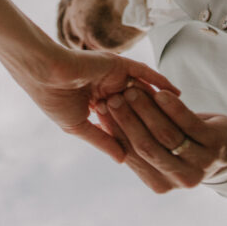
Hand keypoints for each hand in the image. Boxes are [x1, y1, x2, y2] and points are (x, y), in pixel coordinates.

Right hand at [19, 48, 178, 160]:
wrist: (44, 74)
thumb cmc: (54, 100)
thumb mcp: (78, 126)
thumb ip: (102, 140)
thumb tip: (123, 161)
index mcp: (93, 102)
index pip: (120, 120)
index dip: (133, 133)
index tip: (151, 149)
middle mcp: (106, 88)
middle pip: (135, 105)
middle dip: (151, 119)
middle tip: (174, 134)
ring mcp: (113, 76)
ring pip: (142, 90)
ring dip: (159, 101)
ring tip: (182, 115)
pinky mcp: (118, 64)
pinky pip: (144, 73)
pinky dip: (160, 82)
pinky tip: (176, 93)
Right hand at [96, 88, 226, 191]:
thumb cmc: (182, 145)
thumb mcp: (158, 151)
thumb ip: (133, 144)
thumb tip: (99, 124)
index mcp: (160, 184)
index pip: (130, 155)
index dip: (114, 131)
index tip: (100, 109)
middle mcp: (181, 179)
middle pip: (146, 146)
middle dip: (127, 120)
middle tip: (113, 98)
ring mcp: (201, 163)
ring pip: (165, 135)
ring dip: (146, 110)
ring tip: (132, 91)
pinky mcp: (216, 144)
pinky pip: (189, 123)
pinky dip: (173, 107)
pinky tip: (160, 92)